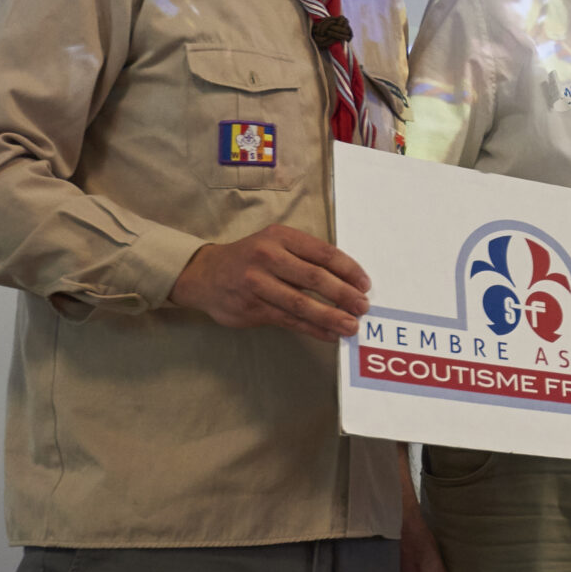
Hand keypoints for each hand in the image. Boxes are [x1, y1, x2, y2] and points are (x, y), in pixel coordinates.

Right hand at [170, 224, 368, 340]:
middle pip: (314, 278)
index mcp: (280, 237)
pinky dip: (313, 328)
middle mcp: (268, 257)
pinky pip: (289, 320)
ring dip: (331, 316)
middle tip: (363, 307)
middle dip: (343, 294)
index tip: (365, 284)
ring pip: (301, 303)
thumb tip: (347, 281)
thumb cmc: (250, 258)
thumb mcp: (275, 244)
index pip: (323, 253)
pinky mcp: (251, 308)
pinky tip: (330, 334)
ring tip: (351, 326)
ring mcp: (257, 283)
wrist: (205, 274)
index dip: (348, 270)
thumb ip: (305, 257)